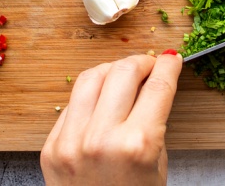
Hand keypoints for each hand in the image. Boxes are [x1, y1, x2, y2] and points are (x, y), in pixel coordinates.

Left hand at [40, 51, 182, 185]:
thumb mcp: (157, 165)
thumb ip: (153, 122)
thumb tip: (152, 84)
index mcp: (136, 145)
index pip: (158, 87)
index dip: (169, 66)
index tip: (173, 58)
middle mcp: (101, 139)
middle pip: (123, 71)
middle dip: (142, 62)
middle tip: (151, 66)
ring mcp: (70, 142)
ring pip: (91, 77)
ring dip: (112, 69)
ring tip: (125, 76)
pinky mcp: (51, 147)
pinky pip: (71, 104)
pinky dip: (90, 96)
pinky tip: (102, 101)